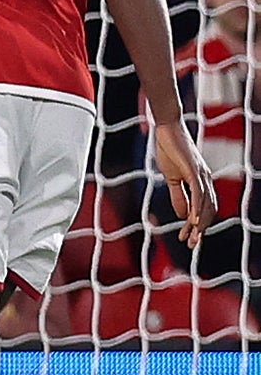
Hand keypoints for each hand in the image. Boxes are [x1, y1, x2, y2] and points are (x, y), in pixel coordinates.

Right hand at [157, 120, 218, 247]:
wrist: (166, 130)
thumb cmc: (169, 151)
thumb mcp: (172, 179)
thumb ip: (179, 197)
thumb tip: (185, 216)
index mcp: (201, 182)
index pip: (204, 209)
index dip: (197, 225)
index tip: (187, 239)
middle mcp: (206, 180)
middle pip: (208, 210)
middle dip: (201, 229)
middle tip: (192, 245)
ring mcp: (201, 175)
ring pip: (205, 205)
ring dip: (199, 223)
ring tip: (192, 238)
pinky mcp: (194, 171)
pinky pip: (198, 194)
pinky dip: (197, 208)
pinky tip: (193, 221)